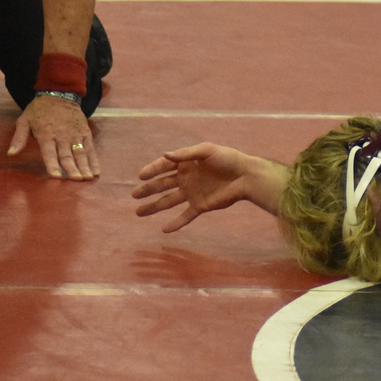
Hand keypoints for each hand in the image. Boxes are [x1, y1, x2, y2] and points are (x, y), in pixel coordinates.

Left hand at [8, 94, 97, 179]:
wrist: (59, 93)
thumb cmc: (39, 110)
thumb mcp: (24, 120)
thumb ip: (19, 138)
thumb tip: (10, 153)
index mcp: (46, 134)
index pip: (49, 153)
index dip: (52, 165)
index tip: (56, 176)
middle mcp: (62, 135)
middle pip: (67, 155)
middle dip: (72, 168)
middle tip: (76, 180)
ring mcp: (75, 134)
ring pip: (80, 152)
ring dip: (84, 166)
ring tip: (87, 178)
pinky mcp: (85, 132)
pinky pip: (90, 147)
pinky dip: (94, 159)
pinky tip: (96, 170)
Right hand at [133, 143, 259, 231]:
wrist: (246, 176)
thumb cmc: (227, 159)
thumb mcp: (207, 151)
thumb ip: (186, 154)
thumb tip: (165, 154)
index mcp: (187, 163)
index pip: (164, 166)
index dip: (152, 170)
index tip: (140, 176)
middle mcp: (186, 178)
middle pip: (162, 185)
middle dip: (148, 189)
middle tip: (134, 195)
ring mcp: (192, 193)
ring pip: (168, 201)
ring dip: (154, 207)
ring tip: (138, 213)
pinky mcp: (200, 206)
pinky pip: (185, 216)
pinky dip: (176, 223)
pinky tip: (164, 230)